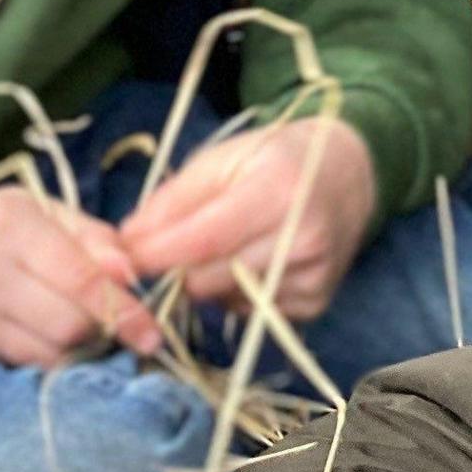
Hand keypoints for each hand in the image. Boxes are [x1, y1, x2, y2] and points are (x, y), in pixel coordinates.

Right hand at [0, 183, 166, 367]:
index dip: (125, 311)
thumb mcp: (42, 213)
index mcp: (9, 224)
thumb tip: (130, 274)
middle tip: (114, 325)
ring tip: (74, 325)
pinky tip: (37, 332)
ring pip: (46, 353)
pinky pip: (20, 363)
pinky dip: (42, 354)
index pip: (81, 280)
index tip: (153, 334)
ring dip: (75, 348)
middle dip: (101, 330)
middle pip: (67, 325)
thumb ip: (93, 240)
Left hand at [117, 115, 376, 322]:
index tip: (122, 257)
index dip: (157, 253)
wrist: (348, 175)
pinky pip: (249, 313)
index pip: (205, 238)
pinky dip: (233, 294)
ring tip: (218, 247)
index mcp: (278, 191)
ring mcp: (313, 276)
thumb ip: (173, 199)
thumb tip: (127, 241)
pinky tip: (246, 264)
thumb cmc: (275, 159)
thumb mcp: (222, 158)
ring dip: (205, 282)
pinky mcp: (315, 304)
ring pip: (224, 300)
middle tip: (167, 248)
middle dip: (177, 268)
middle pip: (209, 277)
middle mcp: (302, 239)